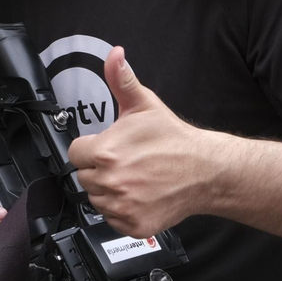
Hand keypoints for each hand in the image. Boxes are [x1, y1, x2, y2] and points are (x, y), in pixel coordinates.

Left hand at [69, 48, 217, 238]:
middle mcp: (111, 181)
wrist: (206, 170)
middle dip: (99, 169)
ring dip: (108, 190)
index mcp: (106, 152)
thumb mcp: (144, 104)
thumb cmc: (174, 139)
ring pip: (96, 199)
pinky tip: (138, 195)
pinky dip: (121, 210)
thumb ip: (122, 79)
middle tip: (123, 161)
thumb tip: (114, 56)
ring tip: (132, 177)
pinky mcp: (133, 224)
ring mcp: (122, 206)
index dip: (90, 148)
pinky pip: (112, 219)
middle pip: (83, 177)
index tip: (106, 147)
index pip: (75, 153)